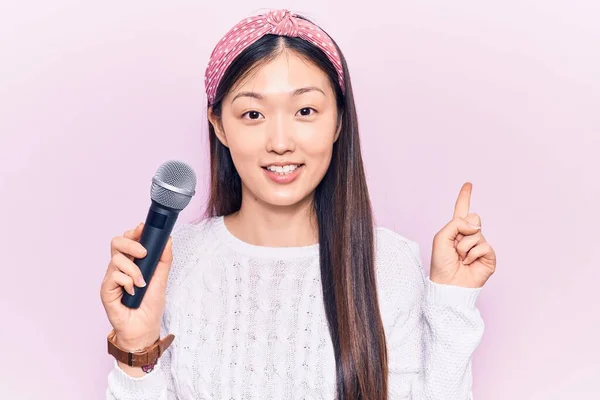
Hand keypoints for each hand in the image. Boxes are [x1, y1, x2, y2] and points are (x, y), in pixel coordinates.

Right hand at [100, 223, 172, 350]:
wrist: (144, 329)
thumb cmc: (150, 306)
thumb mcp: (162, 279)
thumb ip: (164, 259)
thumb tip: (167, 239)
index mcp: (132, 262)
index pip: (128, 239)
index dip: (134, 232)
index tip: (144, 229)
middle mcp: (120, 267)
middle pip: (116, 242)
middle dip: (131, 243)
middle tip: (144, 253)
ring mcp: (111, 278)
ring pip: (117, 259)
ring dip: (134, 270)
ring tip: (142, 283)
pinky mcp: (106, 290)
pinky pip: (114, 275)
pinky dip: (127, 282)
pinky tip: (132, 292)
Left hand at [430, 182, 495, 287]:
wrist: (448, 284)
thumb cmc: (441, 263)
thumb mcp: (441, 237)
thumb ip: (456, 223)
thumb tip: (476, 225)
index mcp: (456, 230)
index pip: (461, 210)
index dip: (465, 197)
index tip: (468, 184)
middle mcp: (469, 236)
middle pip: (474, 218)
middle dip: (463, 230)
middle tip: (455, 247)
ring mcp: (480, 246)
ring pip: (477, 233)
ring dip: (464, 246)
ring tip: (460, 258)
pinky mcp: (489, 257)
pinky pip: (484, 245)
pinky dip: (473, 254)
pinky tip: (469, 263)